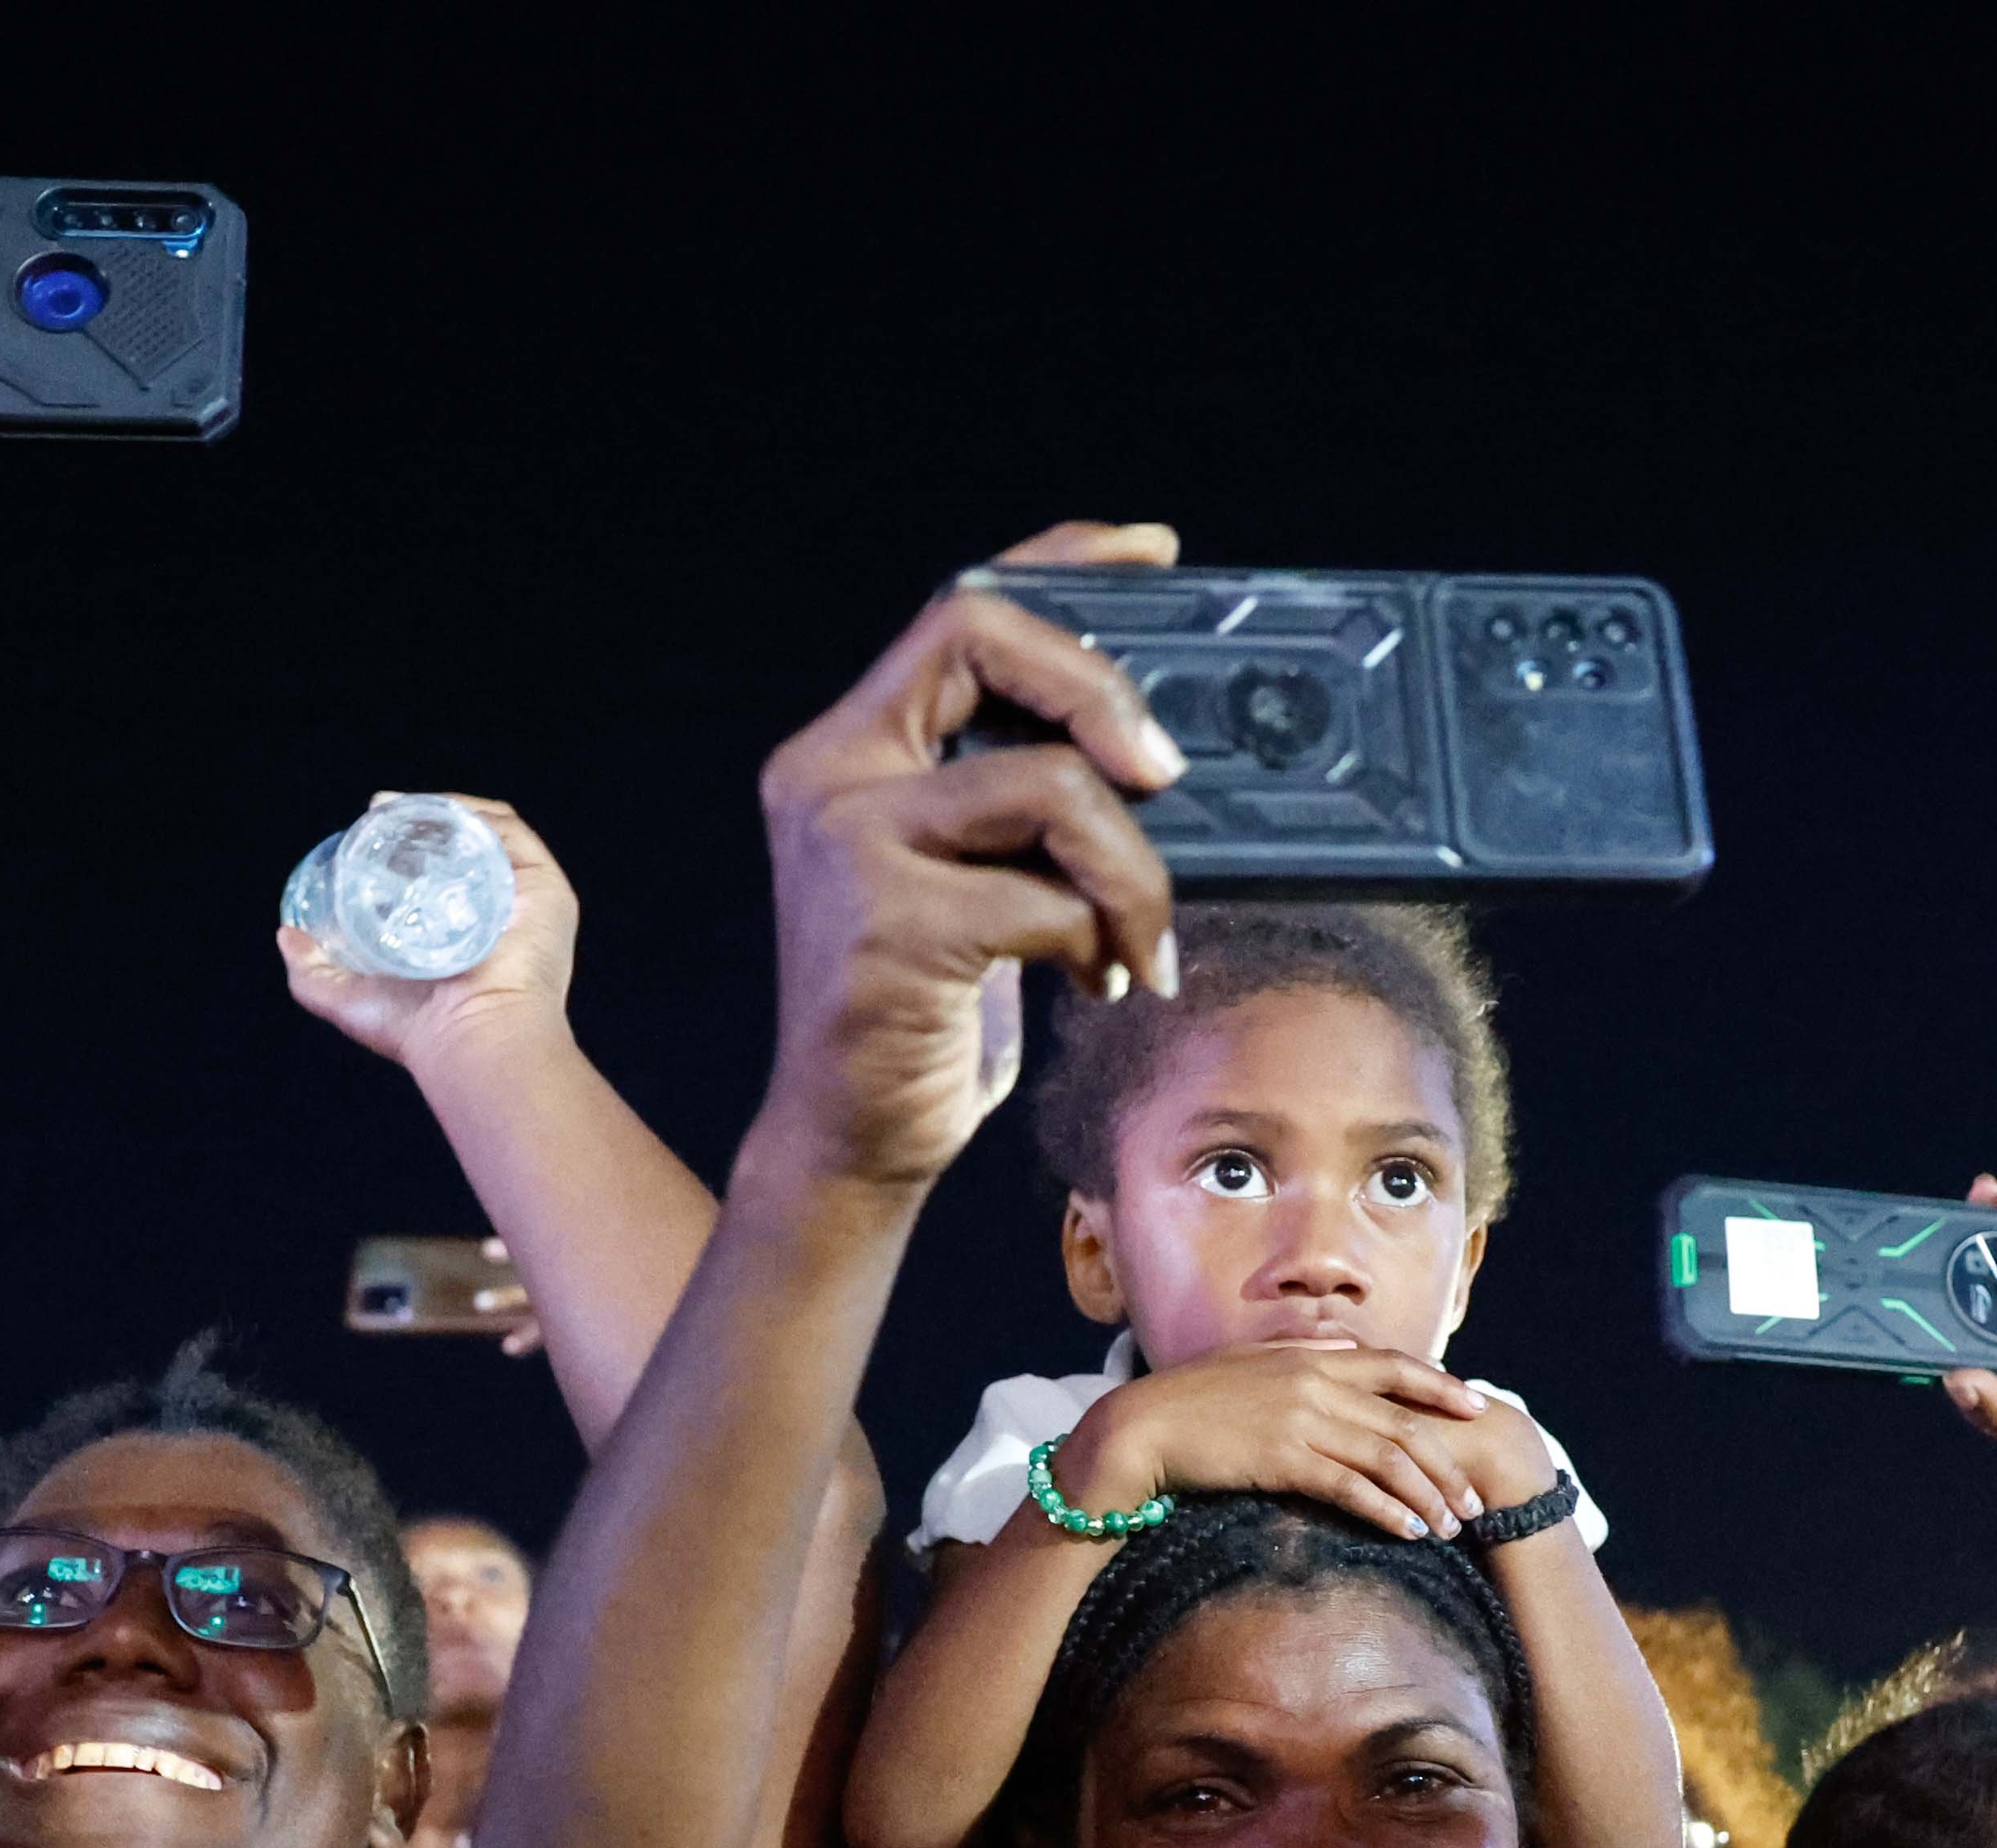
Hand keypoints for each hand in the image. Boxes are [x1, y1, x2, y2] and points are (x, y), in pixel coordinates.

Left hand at [275, 794, 581, 1073]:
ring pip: (487, 833)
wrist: (473, 1041)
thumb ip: (311, 973)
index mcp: (464, 935)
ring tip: (402, 804)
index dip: (403, 844)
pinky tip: (441, 809)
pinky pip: (513, 835)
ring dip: (445, 807)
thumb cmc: (419, 1032)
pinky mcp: (546, 889)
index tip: (366, 829)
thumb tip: (288, 936)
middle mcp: (498, 913)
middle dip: (421, 818)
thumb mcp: (348, 999)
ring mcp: (525, 898)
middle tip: (380, 811)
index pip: (439, 874)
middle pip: (462, 847)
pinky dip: (479, 814)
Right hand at [751, 524, 1189, 1189]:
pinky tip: (1099, 980)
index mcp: (851, 748)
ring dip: (1133, 870)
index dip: (1060, 563)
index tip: (1151, 555)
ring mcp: (849, 848)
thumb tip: (1157, 753)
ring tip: (1141, 937)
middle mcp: (830, 776)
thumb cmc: (922, 1011)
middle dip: (1103, 692)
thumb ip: (1022, 798)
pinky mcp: (887, 929)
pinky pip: (1048, 901)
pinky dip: (1101, 942)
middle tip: (1166, 774)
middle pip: (984, 639)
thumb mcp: (976, 875)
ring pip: (1049, 787)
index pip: (956, 605)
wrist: (847, 1143)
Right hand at [1072, 1343, 1540, 1542]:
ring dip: (1427, 1495)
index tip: (1477, 1405)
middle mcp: (1316, 1383)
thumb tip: (1348, 1346)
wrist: (1141, 1428)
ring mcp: (1302, 1421)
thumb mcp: (1253, 1360)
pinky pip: (1352, 1488)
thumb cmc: (1192, 1398)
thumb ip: (1305, 1352)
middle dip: (1448, 1463)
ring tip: (1451, 1525)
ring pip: (1387, 1458)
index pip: (1395, 1366)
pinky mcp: (1284, 1460)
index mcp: (1311, 1357)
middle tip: (1475, 1497)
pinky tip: (1409, 1532)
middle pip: (1404, 1422)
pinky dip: (1387, 1511)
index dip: (1441, 1386)